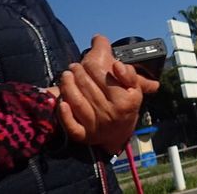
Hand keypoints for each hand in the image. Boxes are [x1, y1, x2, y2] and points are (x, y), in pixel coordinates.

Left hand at [56, 35, 157, 152]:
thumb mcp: (135, 89)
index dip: (91, 63)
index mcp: (124, 100)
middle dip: (78, 72)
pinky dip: (64, 114)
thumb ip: (129, 73)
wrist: (119, 134)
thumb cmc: (125, 105)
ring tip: (66, 75)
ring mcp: (95, 126)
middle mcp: (110, 114)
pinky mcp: (83, 136)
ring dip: (68, 86)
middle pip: (88, 87)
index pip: (102, 75)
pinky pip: (71, 126)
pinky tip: (62, 102)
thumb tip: (117, 65)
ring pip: (77, 103)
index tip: (87, 60)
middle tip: (74, 66)